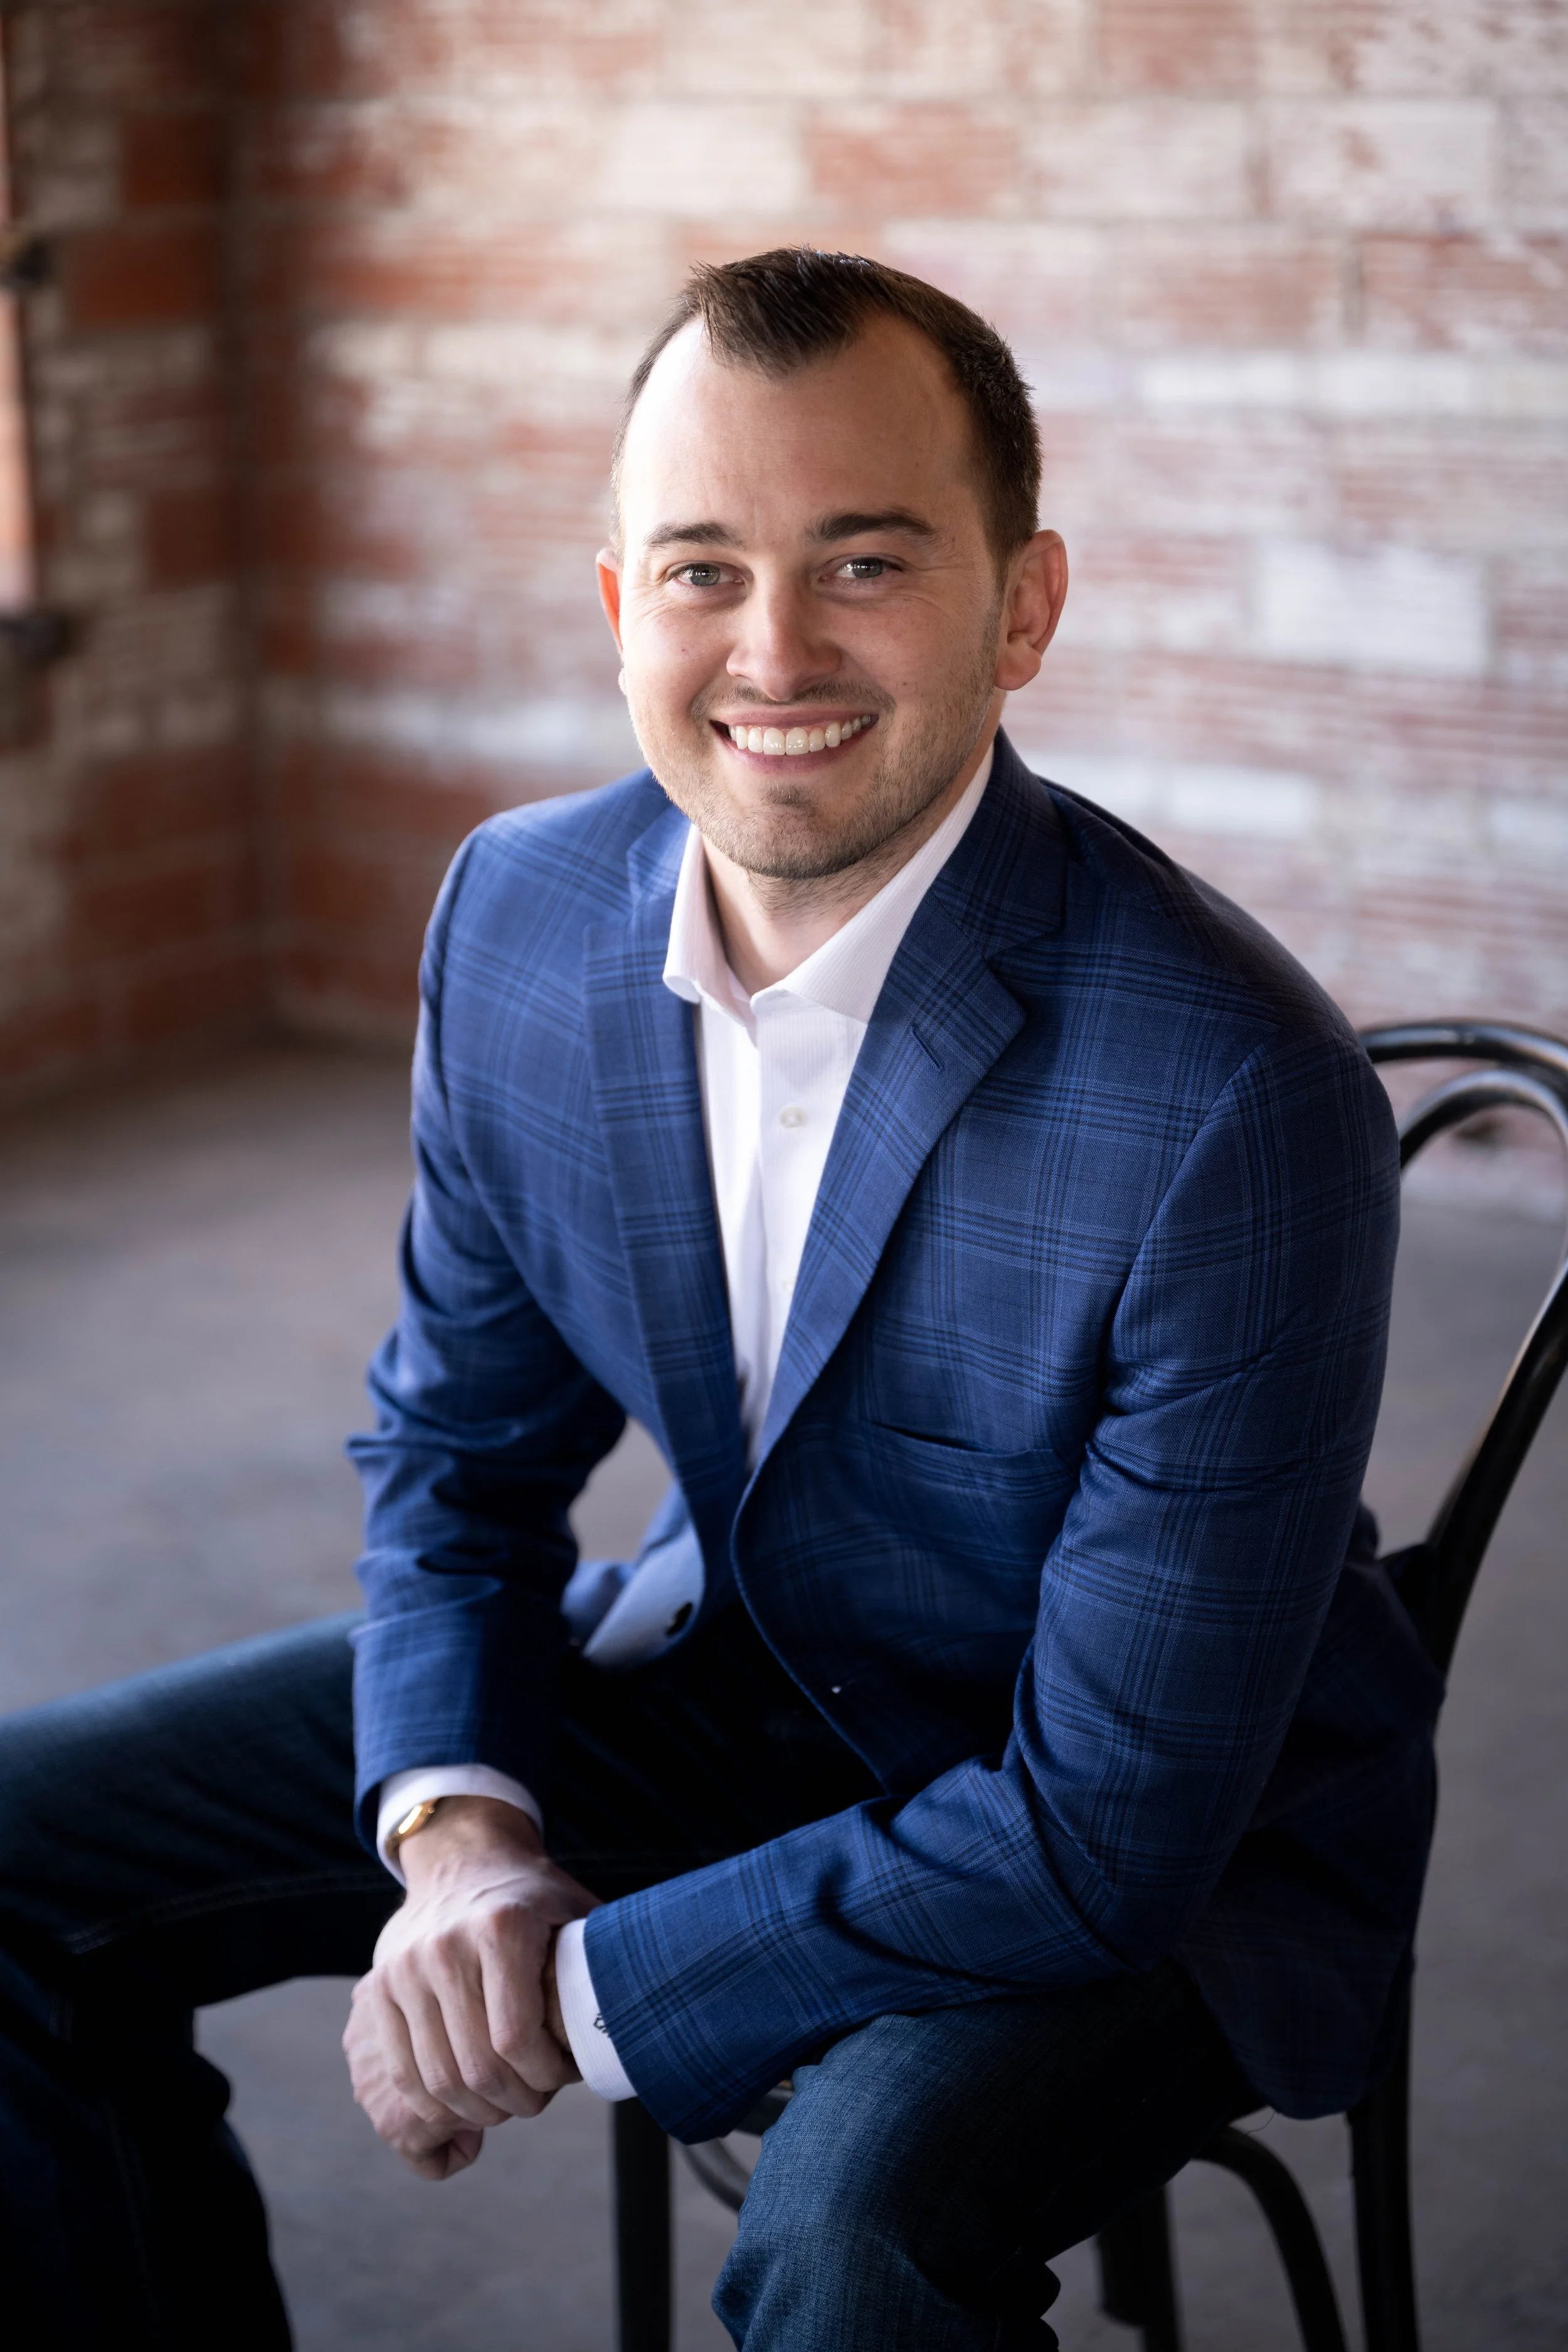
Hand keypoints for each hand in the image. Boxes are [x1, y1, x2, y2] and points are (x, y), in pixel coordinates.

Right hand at [343, 1797, 597, 2178]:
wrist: (463, 1858)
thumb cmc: (532, 1897)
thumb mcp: (576, 1913)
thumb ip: (604, 1963)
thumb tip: (640, 2023)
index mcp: (502, 1928)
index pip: (516, 2038)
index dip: (545, 2076)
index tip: (564, 2075)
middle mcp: (445, 1946)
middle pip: (476, 2066)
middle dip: (514, 2101)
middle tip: (536, 2099)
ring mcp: (405, 1969)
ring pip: (436, 2079)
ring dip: (476, 2109)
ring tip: (504, 2102)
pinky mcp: (380, 1988)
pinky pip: (402, 2070)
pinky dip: (434, 2103)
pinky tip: (464, 2102)